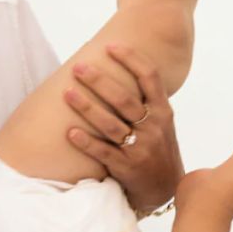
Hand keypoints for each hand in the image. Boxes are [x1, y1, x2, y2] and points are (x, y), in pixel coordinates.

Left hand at [64, 44, 184, 212]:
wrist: (165, 186)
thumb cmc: (156, 146)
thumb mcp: (162, 121)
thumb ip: (146, 98)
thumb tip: (120, 67)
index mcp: (163, 111)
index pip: (150, 77)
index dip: (131, 59)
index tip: (111, 45)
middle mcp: (153, 127)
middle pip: (124, 99)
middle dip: (99, 81)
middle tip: (79, 67)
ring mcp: (139, 147)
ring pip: (110, 124)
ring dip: (87, 108)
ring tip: (67, 92)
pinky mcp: (125, 166)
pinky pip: (102, 152)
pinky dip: (86, 142)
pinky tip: (70, 132)